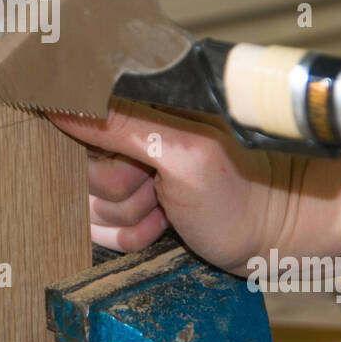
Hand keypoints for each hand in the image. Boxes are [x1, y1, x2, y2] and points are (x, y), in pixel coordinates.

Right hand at [48, 100, 308, 273]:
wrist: (277, 239)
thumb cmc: (243, 197)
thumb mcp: (182, 155)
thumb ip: (122, 125)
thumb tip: (63, 102)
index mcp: (138, 108)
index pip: (75, 126)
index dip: (97, 158)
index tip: (135, 170)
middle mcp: (126, 137)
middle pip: (77, 173)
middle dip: (118, 194)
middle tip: (159, 192)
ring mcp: (128, 175)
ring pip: (87, 205)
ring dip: (127, 220)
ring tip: (168, 212)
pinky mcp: (129, 208)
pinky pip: (99, 229)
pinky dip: (129, 238)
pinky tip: (163, 228)